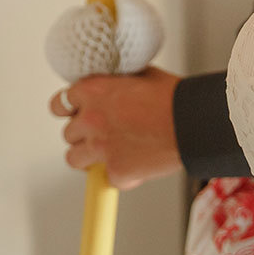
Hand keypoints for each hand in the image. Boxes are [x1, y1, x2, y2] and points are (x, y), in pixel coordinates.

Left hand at [51, 67, 181, 189]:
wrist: (194, 123)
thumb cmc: (174, 98)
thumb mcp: (140, 75)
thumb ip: (117, 83)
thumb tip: (114, 87)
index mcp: (92, 91)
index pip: (59, 104)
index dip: (68, 111)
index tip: (75, 115)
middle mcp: (90, 119)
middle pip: (68, 134)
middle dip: (83, 135)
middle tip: (103, 136)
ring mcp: (100, 147)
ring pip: (75, 159)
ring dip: (89, 158)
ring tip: (109, 155)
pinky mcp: (116, 171)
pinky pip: (108, 179)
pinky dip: (121, 175)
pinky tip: (138, 166)